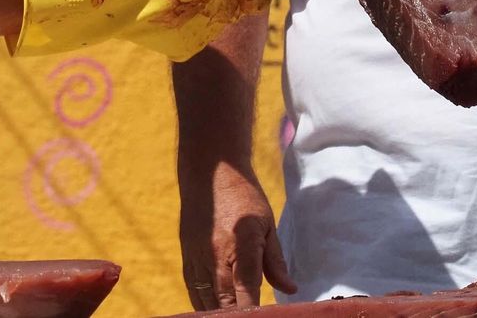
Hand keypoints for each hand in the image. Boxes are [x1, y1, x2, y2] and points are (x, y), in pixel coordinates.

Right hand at [179, 161, 295, 309]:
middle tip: (250, 316)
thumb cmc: (243, 196)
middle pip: (225, 303)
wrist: (209, 171)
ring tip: (235, 315)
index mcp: (241, 244)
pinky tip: (217, 308)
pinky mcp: (186, 258)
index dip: (253, 310)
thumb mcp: (267, 224)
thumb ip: (275, 261)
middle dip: (238, 315)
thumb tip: (290, 290)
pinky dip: (205, 304)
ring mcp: (197, 258)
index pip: (246, 290)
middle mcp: (216, 255)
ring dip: (221, 312)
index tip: (262, 315)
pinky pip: (194, 291)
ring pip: (206, 302)